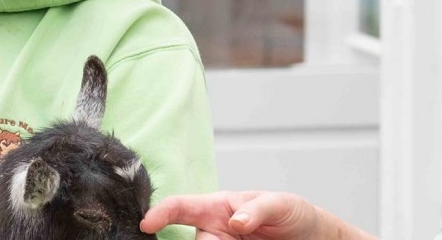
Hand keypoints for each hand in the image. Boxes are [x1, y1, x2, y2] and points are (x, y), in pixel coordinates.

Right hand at [141, 191, 370, 239]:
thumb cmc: (294, 215)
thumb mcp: (282, 205)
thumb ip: (258, 209)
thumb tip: (235, 221)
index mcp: (219, 207)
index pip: (182, 207)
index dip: (161, 212)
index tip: (147, 223)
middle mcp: (215, 231)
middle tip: (239, 238)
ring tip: (251, 238)